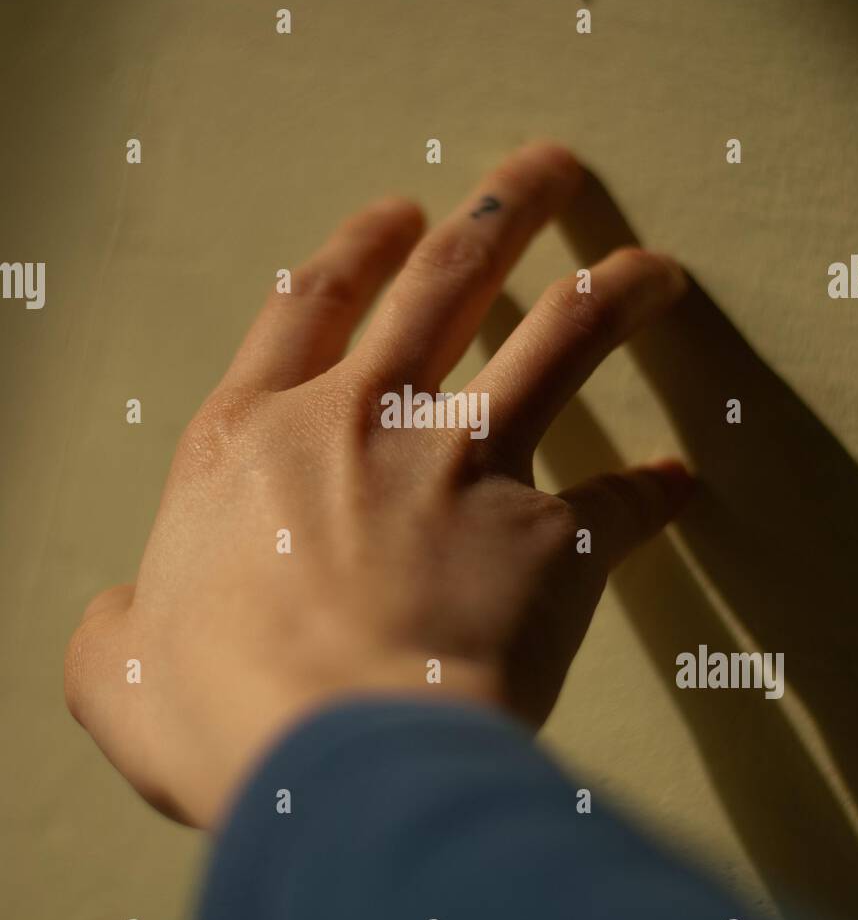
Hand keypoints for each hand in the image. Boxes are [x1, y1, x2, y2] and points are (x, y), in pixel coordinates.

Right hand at [65, 143, 690, 827]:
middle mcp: (360, 423)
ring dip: (610, 293)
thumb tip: (124, 621)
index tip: (400, 214)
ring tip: (653, 269)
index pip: (307, 303)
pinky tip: (677, 483)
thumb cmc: (222, 713)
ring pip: (556, 340)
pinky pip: (616, 500)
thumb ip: (119, 628)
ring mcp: (460, 467)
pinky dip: (652, 492)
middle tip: (545, 169)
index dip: (357, 248)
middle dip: (500, 210)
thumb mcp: (118, 670)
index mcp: (250, 438)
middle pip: (443, 279)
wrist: (337, 750)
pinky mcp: (545, 535)